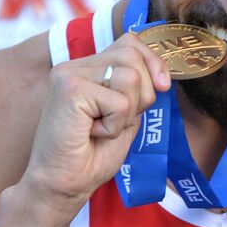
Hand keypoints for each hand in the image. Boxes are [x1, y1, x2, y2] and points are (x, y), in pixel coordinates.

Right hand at [20, 33, 170, 219]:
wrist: (63, 184)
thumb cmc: (92, 155)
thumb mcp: (126, 115)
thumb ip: (137, 89)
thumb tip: (162, 72)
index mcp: (87, 68)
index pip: (131, 42)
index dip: (153, 62)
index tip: (162, 86)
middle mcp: (75, 65)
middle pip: (134, 55)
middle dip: (142, 93)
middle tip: (116, 119)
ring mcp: (69, 74)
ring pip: (131, 77)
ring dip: (126, 113)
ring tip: (101, 127)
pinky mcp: (69, 89)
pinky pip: (119, 102)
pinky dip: (115, 125)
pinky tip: (91, 133)